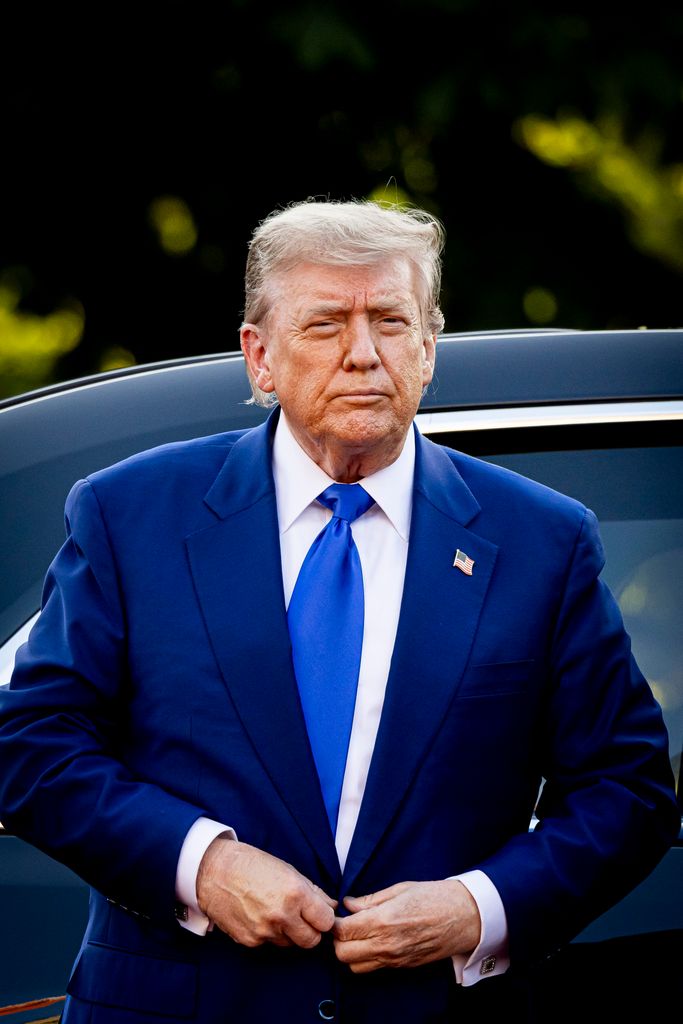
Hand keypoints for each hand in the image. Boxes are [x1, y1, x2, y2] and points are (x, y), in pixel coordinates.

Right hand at [196, 836, 336, 948]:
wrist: (214, 871)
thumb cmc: (253, 865)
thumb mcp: (288, 870)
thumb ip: (313, 891)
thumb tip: (331, 907)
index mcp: (295, 893)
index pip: (326, 922)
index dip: (324, 918)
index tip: (318, 914)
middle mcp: (282, 916)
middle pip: (311, 941)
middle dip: (310, 931)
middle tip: (302, 918)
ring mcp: (265, 931)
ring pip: (290, 944)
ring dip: (288, 933)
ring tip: (275, 911)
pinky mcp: (250, 941)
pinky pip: (269, 944)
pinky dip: (269, 934)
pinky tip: (259, 916)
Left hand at [333, 879, 480, 971]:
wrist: (464, 917)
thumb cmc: (434, 897)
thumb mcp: (400, 889)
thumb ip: (370, 900)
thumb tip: (348, 904)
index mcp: (383, 920)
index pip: (342, 931)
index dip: (334, 923)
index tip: (336, 914)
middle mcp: (386, 944)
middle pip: (343, 954)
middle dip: (338, 940)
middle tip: (345, 924)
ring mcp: (395, 958)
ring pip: (355, 966)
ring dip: (351, 952)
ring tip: (358, 934)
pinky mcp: (402, 966)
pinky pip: (374, 968)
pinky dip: (366, 958)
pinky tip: (372, 942)